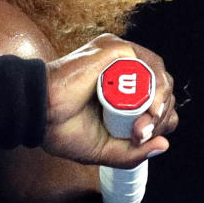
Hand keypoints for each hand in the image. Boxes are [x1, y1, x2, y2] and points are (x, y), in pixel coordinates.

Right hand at [42, 33, 177, 167]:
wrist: (40, 114)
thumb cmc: (61, 128)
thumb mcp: (105, 149)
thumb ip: (134, 152)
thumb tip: (163, 145)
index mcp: (118, 91)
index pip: (156, 103)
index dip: (160, 122)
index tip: (142, 138)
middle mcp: (121, 72)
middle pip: (163, 90)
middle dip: (161, 116)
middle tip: (140, 133)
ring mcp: (118, 59)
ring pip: (160, 77)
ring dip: (161, 104)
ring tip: (145, 122)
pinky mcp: (114, 50)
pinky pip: (148, 64)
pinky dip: (156, 86)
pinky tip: (148, 106)